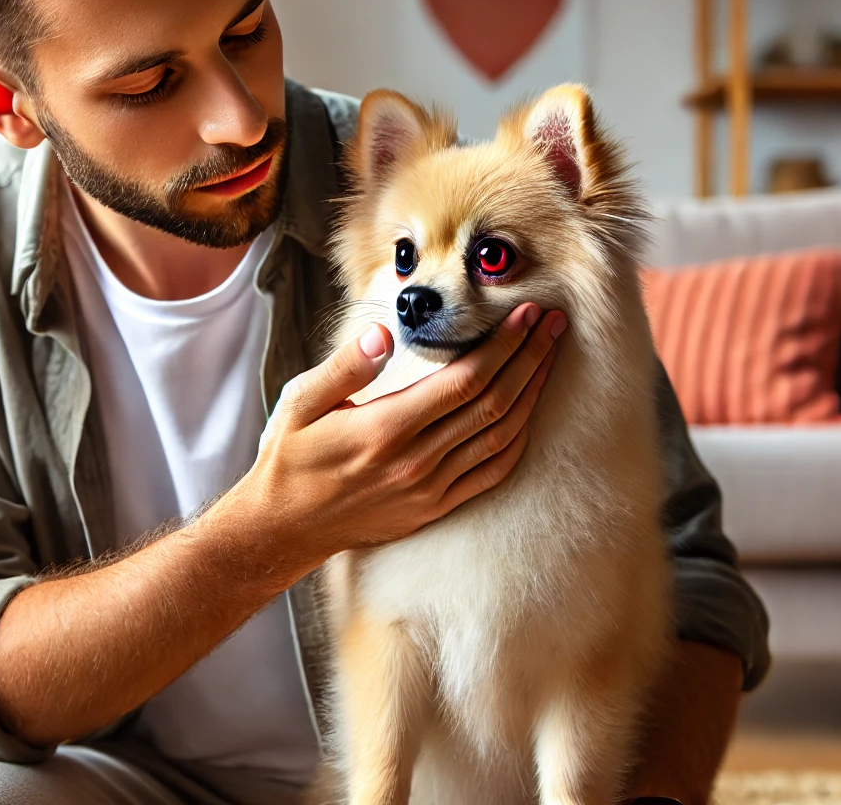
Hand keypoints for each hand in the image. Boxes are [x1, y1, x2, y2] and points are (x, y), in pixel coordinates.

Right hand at [234, 303, 565, 569]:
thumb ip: (345, 367)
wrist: (285, 527)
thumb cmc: (291, 458)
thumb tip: (384, 334)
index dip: (502, 344)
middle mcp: (417, 461)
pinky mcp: (435, 506)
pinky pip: (492, 473)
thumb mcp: (300, 403)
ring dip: (532, 394)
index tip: (525, 314)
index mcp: (386, 428)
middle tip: (554, 324)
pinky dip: (518, 439)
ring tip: (550, 358)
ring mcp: (431, 488)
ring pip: (500, 436)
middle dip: (530, 358)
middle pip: (493, 402)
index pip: (464, 380)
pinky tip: (529, 412)